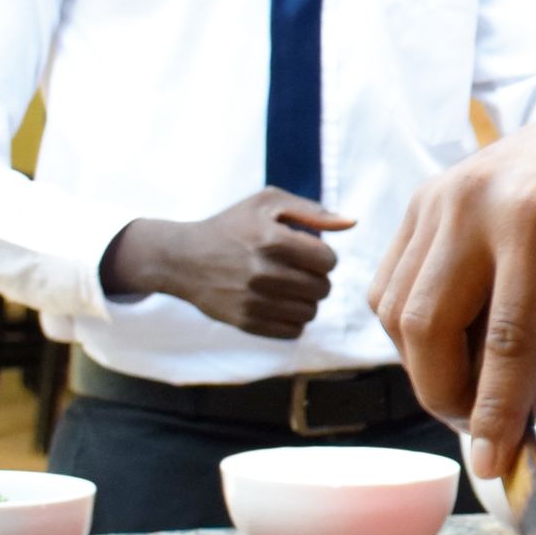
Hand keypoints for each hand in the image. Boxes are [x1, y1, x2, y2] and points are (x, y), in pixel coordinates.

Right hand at [100, 188, 356, 338]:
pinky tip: (279, 303)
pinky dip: (292, 320)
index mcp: (272, 239)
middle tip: (297, 270)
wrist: (182, 259)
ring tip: (289, 287)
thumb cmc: (232, 226)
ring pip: (311, 312)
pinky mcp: (246, 322)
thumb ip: (313, 211)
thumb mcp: (268, 203)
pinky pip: (293, 331)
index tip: (307, 252)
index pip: (329, 261)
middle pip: (323, 288)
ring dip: (306, 300)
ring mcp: (253, 300)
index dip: (324, 256)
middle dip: (316, 278)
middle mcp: (263, 272)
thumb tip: (353, 222)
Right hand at [369, 67, 535, 478]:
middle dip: (448, 396)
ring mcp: (436, 198)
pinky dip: (417, 333)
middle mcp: (473, 203)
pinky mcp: (419, 203)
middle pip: (428, 328)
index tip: (495, 465)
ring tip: (483, 381)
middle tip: (485, 427)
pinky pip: (392, 289)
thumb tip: (522, 417)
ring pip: (398, 315)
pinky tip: (465, 339)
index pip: (507, 339)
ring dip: (430, 368)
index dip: (497, 411)